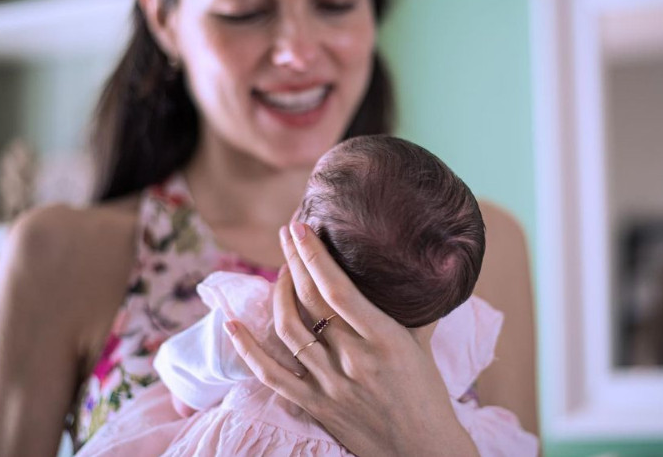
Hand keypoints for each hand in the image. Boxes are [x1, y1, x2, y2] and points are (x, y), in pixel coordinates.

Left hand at [224, 222, 479, 456]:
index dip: (314, 255)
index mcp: (385, 339)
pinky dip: (248, 348)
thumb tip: (410, 269)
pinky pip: (271, 375)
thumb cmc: (428, 395)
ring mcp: (330, 385)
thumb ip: (409, 308)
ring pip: (289, 330)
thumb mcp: (422, 344)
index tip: (300, 227)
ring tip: (280, 270)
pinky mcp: (315, 406)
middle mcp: (354, 360)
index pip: (339, 289)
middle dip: (294, 260)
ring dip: (278, 293)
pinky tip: (234, 323)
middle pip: (310, 301)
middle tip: (287, 234)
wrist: (424, 451)